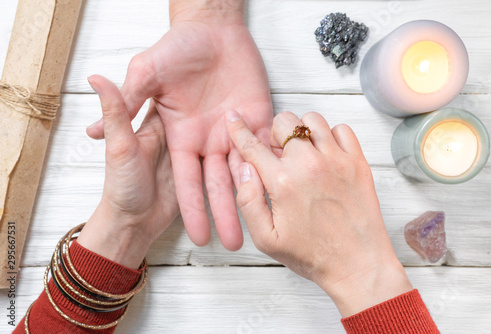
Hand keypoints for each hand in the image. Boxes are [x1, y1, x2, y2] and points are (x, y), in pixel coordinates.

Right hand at [86, 1, 272, 250]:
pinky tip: (281, 189)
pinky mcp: (259, 118)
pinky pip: (269, 146)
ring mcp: (235, 131)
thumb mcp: (147, 73)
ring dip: (254, 196)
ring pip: (246, 171)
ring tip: (263, 225)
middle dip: (227, 213)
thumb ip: (129, 101)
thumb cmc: (177, 47)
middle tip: (237, 243)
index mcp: (182, 137)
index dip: (194, 208)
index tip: (200, 236)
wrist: (211, 27)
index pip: (188, 181)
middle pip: (219, 184)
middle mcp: (208, 140)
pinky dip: (274, 166)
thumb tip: (93, 131)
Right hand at [225, 110, 412, 316]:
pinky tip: (326, 154)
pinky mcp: (357, 163)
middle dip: (275, 134)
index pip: (253, 145)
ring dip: (302, 131)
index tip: (234, 118)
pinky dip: (331, 135)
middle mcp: (309, 164)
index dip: (239, 130)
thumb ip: (248, 201)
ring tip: (303, 152)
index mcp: (283, 182)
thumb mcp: (266, 239)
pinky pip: (342, 129)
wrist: (358, 264)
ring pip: (312, 120)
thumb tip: (244, 168)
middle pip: (283, 122)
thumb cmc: (312, 255)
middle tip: (280, 154)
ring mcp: (336, 160)